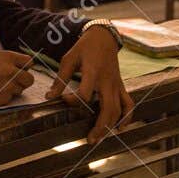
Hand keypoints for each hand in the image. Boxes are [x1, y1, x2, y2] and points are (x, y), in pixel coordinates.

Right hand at [0, 50, 34, 108]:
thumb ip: (1, 57)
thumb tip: (12, 61)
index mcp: (7, 58)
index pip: (29, 61)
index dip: (25, 66)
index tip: (21, 69)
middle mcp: (11, 72)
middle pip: (29, 79)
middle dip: (23, 80)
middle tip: (13, 80)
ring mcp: (9, 87)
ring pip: (20, 90)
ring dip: (13, 89)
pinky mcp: (4, 99)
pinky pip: (10, 98)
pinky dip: (4, 97)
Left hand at [48, 26, 133, 141]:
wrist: (104, 37)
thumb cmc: (84, 48)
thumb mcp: (69, 59)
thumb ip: (60, 79)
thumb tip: (49, 97)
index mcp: (93, 72)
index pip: (85, 92)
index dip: (74, 101)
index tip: (64, 101)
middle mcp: (107, 80)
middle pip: (108, 107)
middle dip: (100, 126)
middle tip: (89, 139)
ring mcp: (116, 84)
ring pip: (119, 109)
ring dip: (110, 126)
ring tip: (99, 138)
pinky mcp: (121, 86)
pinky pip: (128, 103)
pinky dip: (127, 117)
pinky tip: (120, 128)